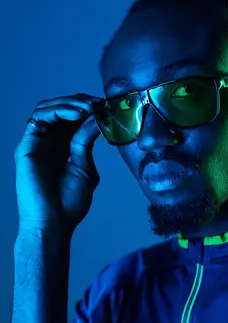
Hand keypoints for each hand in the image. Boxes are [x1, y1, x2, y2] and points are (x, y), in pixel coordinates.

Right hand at [15, 93, 105, 235]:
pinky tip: (76, 114)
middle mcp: (50, 141)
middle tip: (97, 103)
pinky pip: (37, 120)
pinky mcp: (27, 146)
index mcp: (65, 146)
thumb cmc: (69, 202)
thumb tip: (96, 118)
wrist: (54, 222)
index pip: (73, 118)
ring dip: (68, 103)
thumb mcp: (84, 166)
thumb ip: (86, 142)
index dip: (88, 108)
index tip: (106, 105)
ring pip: (47, 109)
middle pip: (60, 109)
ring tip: (86, 107)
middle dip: (79, 101)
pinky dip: (56, 111)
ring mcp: (37, 142)